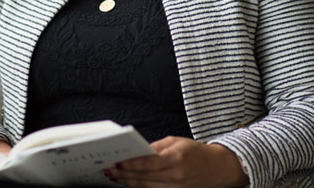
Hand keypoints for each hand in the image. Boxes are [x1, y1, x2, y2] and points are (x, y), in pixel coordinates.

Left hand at [105, 136, 248, 186]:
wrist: (216, 168)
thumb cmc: (194, 151)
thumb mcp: (174, 141)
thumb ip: (154, 147)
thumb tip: (135, 152)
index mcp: (176, 159)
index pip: (147, 163)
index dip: (129, 164)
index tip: (115, 162)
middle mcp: (176, 176)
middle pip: (144, 177)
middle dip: (124, 174)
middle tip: (108, 170)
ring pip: (146, 187)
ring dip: (128, 182)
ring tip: (114, 177)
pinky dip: (140, 187)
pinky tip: (129, 183)